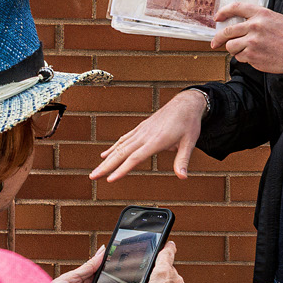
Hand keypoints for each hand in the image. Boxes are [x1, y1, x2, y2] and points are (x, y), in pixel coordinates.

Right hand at [91, 89, 206, 182]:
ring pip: (119, 146)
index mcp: (156, 140)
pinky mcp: (141, 128)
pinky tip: (105, 155)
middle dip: (106, 166)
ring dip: (106, 159)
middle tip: (93, 176)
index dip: (122, 169)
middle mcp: (145, 135)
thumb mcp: (189, 142)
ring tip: (96, 170)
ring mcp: (141, 131)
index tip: (110, 179)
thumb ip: (183, 160)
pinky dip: (113, 147)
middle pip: (121, 153)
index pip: (135, 158)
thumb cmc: (189, 123)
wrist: (186, 103)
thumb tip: (183, 177)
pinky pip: (124, 139)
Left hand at [211, 2, 282, 75]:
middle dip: (218, 38)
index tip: (217, 18)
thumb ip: (258, 18)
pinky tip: (255, 56)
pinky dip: (244, 58)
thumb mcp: (275, 18)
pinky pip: (240, 57)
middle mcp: (254, 27)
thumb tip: (241, 23)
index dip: (223, 12)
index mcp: (260, 14)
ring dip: (234, 50)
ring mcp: (252, 43)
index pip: (236, 7)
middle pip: (227, 31)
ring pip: (231, 47)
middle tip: (215, 42)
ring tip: (244, 50)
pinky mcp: (253, 56)